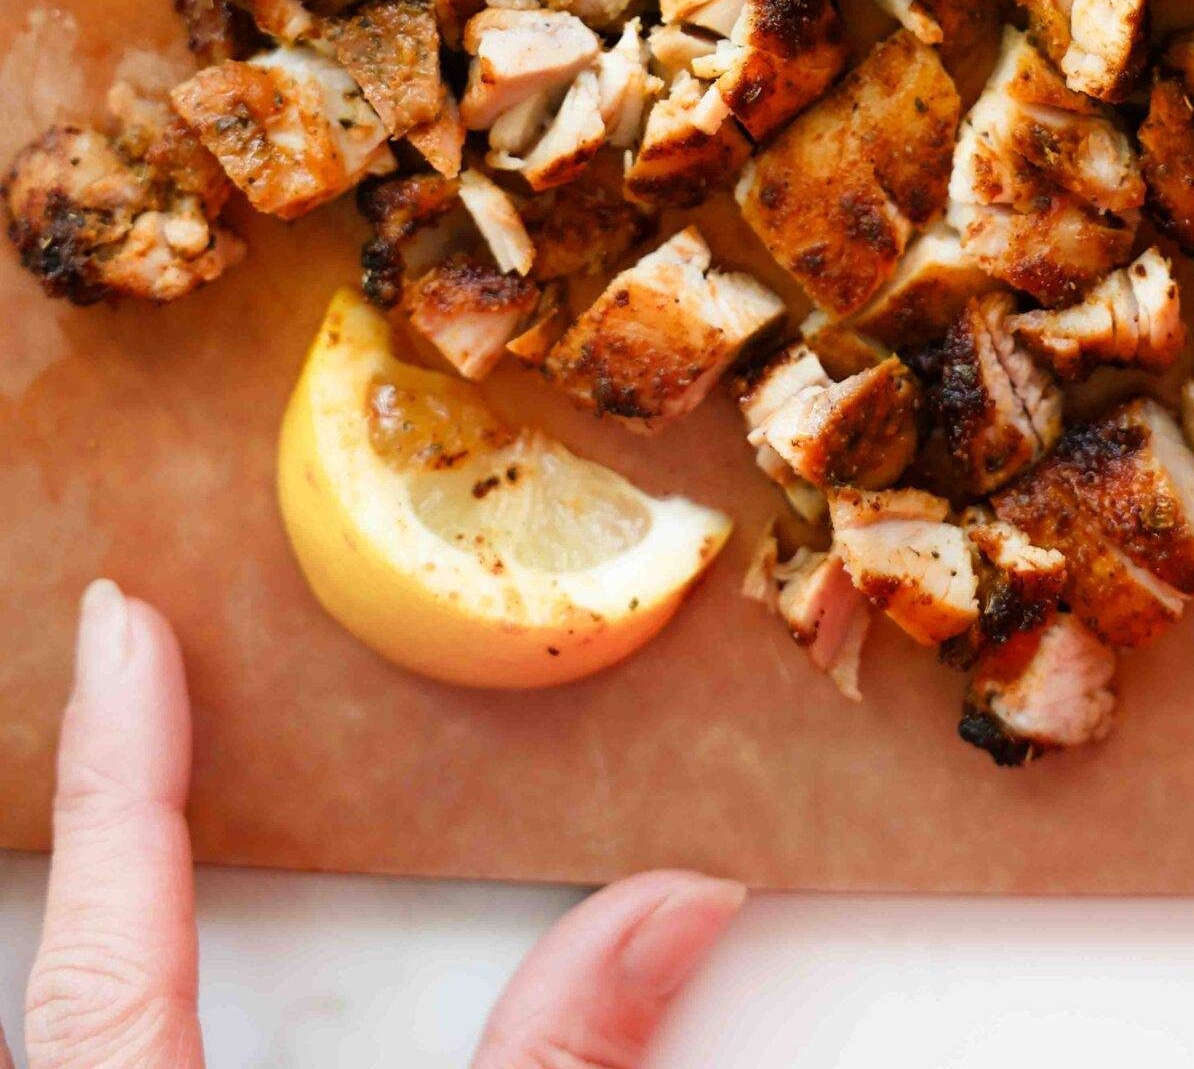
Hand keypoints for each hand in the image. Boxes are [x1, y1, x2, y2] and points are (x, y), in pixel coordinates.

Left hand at [6, 581, 741, 1068]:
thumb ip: (555, 1057)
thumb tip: (676, 902)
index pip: (111, 933)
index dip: (117, 762)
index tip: (118, 622)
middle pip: (49, 984)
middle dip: (83, 844)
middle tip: (111, 706)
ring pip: (53, 1046)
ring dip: (87, 959)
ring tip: (114, 861)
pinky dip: (106, 1031)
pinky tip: (164, 1014)